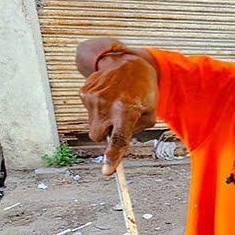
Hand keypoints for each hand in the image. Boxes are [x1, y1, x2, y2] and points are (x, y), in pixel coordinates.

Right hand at [80, 49, 158, 174]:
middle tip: (118, 120)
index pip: (119, 139)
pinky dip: (97, 109)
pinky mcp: (84, 92)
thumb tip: (117, 145)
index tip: (107, 172)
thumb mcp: (150, 112)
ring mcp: (93, 98)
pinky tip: (107, 96)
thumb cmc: (143, 91)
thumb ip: (135, 131)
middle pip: (98, 136)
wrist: (128, 62)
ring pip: (92, 125)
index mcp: (127, 111)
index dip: (113, 157)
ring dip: (103, 120)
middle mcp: (107, 105)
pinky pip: (88, 112)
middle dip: (107, 134)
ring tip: (115, 103)